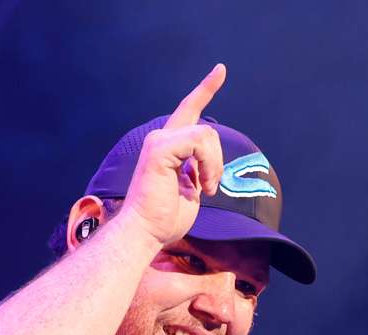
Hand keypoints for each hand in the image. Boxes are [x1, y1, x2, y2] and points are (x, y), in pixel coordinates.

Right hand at [121, 64, 227, 248]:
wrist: (146, 232)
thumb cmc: (165, 218)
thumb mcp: (191, 189)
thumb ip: (199, 170)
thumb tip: (211, 164)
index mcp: (168, 146)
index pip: (189, 110)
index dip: (205, 89)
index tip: (221, 70)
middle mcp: (161, 138)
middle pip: (208, 130)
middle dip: (217, 161)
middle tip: (209, 187)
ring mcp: (158, 141)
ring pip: (206, 135)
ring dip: (214, 166)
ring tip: (205, 188)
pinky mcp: (159, 149)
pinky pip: (199, 142)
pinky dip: (208, 165)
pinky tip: (202, 185)